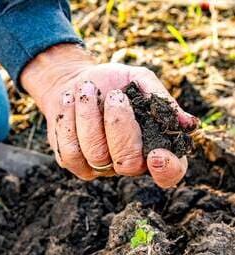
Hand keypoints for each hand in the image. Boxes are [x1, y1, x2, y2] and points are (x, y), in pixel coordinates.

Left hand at [21, 44, 198, 187]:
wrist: (75, 83)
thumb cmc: (113, 82)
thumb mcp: (139, 80)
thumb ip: (159, 98)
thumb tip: (187, 123)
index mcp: (154, 145)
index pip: (169, 173)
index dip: (166, 170)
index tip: (157, 154)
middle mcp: (129, 162)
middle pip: (127, 162)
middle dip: (119, 126)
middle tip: (113, 96)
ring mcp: (101, 166)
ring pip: (96, 155)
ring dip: (89, 117)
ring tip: (86, 88)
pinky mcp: (75, 164)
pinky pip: (71, 152)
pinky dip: (68, 121)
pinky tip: (70, 100)